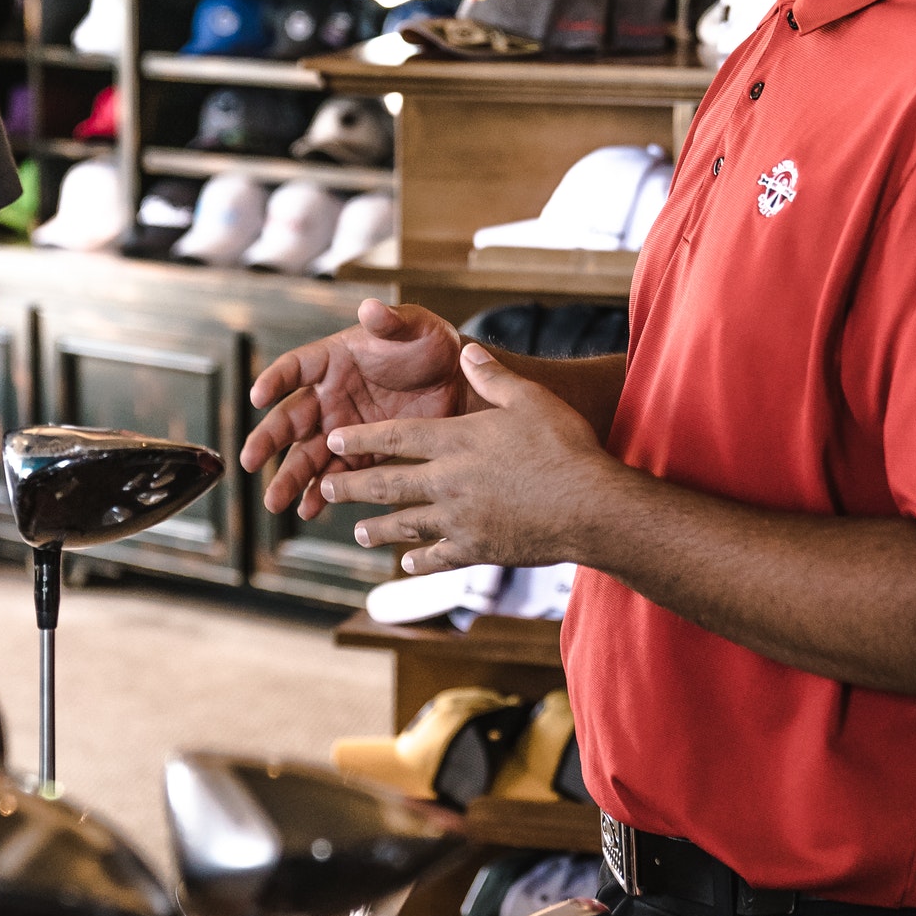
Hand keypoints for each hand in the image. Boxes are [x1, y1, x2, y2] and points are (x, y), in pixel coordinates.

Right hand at [242, 300, 472, 519]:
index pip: (296, 367)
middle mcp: (329, 395)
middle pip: (291, 418)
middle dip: (269, 440)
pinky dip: (321, 493)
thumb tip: (370, 307)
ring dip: (290, 477)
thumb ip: (391, 321)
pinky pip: (336, 475)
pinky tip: (308, 510)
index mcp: (334, 359)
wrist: (460, 383)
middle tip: (250, 460)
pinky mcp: (362, 453)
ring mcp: (342, 427)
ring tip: (274, 501)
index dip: (275, 380)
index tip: (258, 397)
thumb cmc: (432, 345)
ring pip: (307, 454)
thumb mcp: (415, 326)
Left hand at [320, 342, 623, 573]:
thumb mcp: (530, 399)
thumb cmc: (565, 447)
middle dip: (352, 486)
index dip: (361, 439)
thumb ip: (493, 377)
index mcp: (458, 441)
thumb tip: (467, 351)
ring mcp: (461, 520)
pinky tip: (407, 564)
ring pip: (406, 525)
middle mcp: (450, 482)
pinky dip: (420, 561)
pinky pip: (439, 558)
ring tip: (358, 531)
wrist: (591, 507)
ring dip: (378, 528)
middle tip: (325, 488)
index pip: (396, 438)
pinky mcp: (479, 550)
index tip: (333, 440)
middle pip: (388, 484)